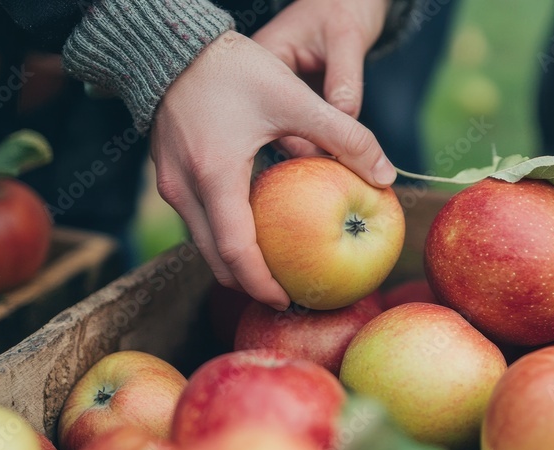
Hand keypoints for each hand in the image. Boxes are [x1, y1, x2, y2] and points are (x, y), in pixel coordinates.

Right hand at [151, 31, 396, 309]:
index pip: (236, 252)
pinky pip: (196, 221)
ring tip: (272, 266)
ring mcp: (169, 184)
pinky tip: (253, 228)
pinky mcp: (167, 175)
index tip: (288, 300)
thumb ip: (344, 136)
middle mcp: (183, 189)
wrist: (172, 44)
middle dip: (249, 281)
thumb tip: (385, 174)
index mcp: (214, 176)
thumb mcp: (294, 98)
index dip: (262, 283)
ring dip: (234, 259)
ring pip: (202, 242)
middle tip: (285, 292)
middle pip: (215, 258)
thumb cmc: (234, 68)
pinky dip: (222, 235)